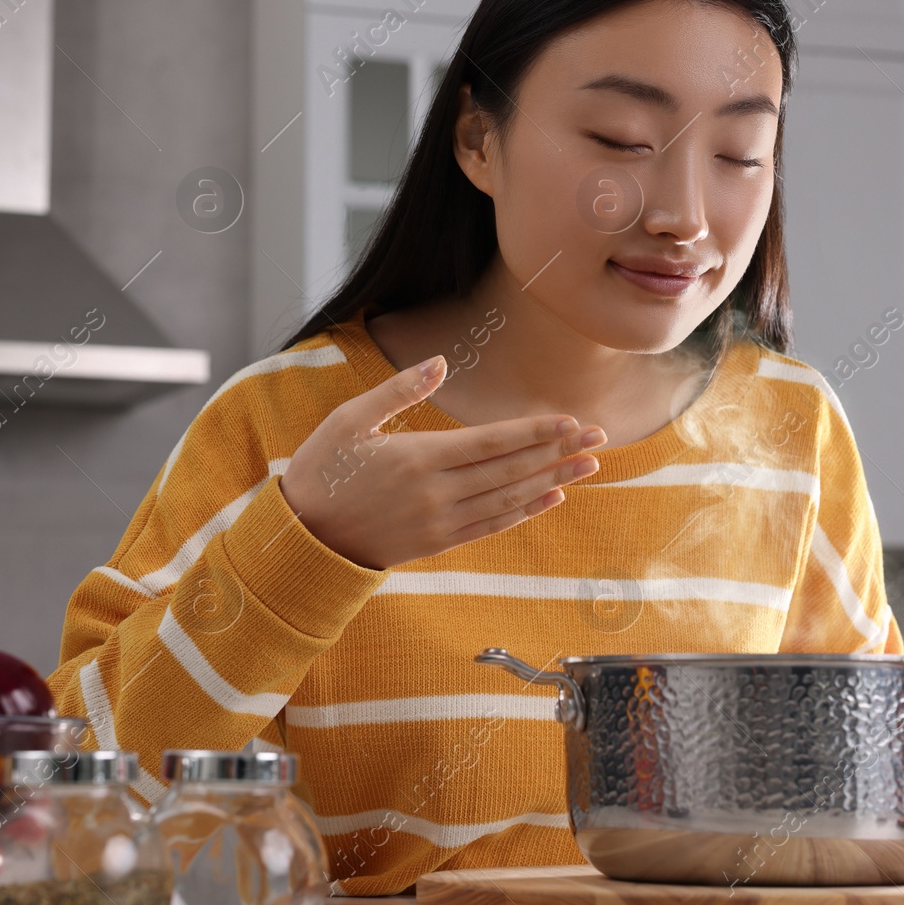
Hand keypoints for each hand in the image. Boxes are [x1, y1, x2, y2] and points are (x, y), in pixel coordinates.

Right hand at [279, 355, 607, 569]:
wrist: (304, 537)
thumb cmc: (323, 469)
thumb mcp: (350, 419)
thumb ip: (399, 390)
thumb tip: (440, 361)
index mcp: (417, 457)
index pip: (491, 442)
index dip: (535, 431)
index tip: (571, 420)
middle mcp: (436, 492)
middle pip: (510, 470)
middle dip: (558, 452)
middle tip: (599, 437)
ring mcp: (439, 521)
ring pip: (508, 499)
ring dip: (553, 481)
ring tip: (588, 466)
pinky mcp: (437, 542)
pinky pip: (492, 526)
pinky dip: (526, 512)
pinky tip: (551, 499)